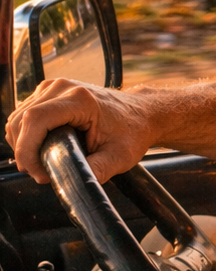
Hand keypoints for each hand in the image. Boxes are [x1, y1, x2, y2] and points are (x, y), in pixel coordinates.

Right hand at [6, 79, 156, 183]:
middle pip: (21, 120)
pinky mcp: (49, 92)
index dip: (27, 149)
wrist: (142, 113)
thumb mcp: (120, 157)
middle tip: (43, 173)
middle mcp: (63, 87)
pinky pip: (24, 115)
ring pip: (18, 118)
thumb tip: (74, 184)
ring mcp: (54, 87)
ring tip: (43, 163)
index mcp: (81, 99)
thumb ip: (97, 171)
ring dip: (23, 144)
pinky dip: (26, 135)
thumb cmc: (133, 131)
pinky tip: (41, 149)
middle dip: (25, 152)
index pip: (35, 120)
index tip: (37, 171)